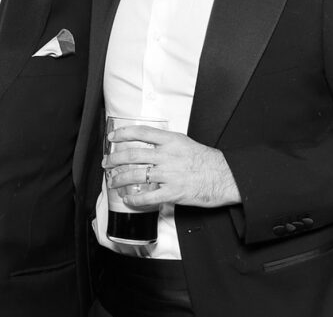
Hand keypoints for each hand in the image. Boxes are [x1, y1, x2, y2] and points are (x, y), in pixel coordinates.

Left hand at [103, 125, 240, 207]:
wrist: (225, 177)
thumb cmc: (207, 161)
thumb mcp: (185, 143)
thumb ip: (167, 144)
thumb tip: (148, 146)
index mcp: (171, 141)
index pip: (141, 133)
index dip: (123, 134)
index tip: (112, 138)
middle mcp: (168, 156)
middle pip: (133, 155)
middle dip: (115, 160)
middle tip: (107, 164)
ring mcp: (170, 174)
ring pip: (136, 175)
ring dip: (120, 179)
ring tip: (113, 182)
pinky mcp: (173, 192)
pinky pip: (148, 197)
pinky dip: (135, 199)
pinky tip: (129, 200)